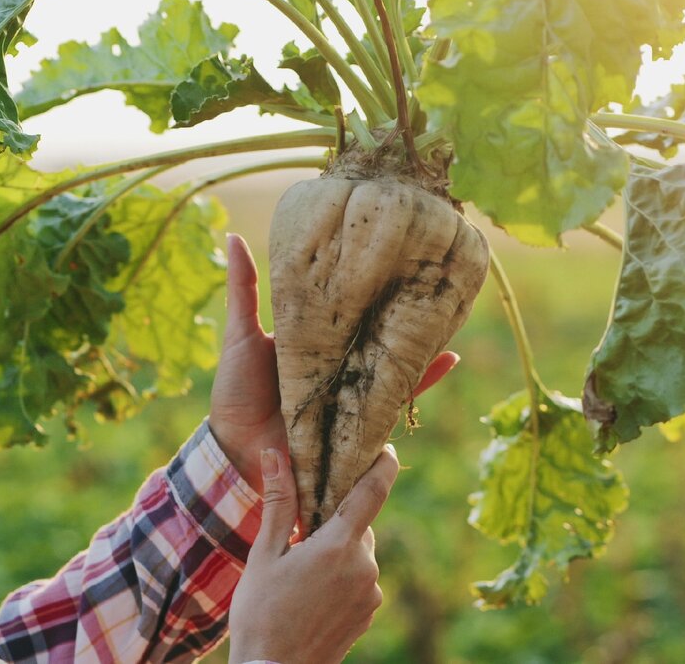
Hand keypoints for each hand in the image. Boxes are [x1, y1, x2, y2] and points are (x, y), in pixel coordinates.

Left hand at [209, 234, 459, 492]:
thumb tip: (235, 236)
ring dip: (421, 358)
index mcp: (316, 342)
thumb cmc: (234, 390)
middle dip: (408, 323)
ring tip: (450, 341)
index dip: (374, 295)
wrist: (235, 448)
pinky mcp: (355, 426)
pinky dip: (413, 394)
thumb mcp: (240, 335)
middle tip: (438, 296)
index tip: (400, 269)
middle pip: (377, 340)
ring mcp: (348, 396)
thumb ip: (242, 290)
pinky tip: (440, 370)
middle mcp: (337, 367)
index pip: (351, 314)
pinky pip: (390, 410)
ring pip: (391, 372)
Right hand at [227, 445, 399, 663]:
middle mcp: (364, 568)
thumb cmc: (260, 613)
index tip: (385, 449)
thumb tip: (275, 454)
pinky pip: (359, 582)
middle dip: (336, 522)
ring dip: (337, 553)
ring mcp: (370, 594)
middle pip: (359, 526)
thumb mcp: (264, 554)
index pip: (373, 492)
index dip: (383, 465)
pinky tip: (311, 595)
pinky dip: (341, 578)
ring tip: (300, 573)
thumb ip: (278, 502)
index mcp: (339, 546)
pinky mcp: (368, 615)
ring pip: (359, 555)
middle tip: (302, 532)